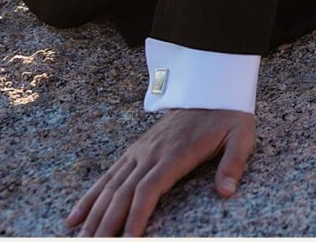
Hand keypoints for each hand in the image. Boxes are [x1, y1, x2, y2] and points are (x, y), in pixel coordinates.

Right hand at [67, 108, 255, 236]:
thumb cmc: (228, 117)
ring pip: (109, 188)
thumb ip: (233, 164)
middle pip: (122, 194)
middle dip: (107, 225)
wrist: (211, 89)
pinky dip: (89, 199)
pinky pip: (108, 177)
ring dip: (93, 217)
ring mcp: (139, 152)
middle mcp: (151, 154)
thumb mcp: (241, 136)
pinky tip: (74, 218)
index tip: (129, 240)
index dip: (136, 216)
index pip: (149, 189)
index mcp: (175, 154)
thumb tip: (226, 191)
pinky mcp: (135, 152)